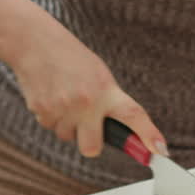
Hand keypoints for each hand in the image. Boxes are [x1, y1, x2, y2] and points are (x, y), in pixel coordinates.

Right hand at [7, 16, 165, 158]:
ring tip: (64, 97)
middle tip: (87, 123)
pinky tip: (51, 95)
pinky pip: (50, 127)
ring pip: (68, 137)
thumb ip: (110, 103)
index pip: (133, 115)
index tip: (161, 152)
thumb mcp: (98, 75)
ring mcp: (62, 108)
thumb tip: (121, 134)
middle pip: (92, 148)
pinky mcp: (41, 111)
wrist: (34, 42)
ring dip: (68, 125)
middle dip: (90, 142)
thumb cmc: (71, 59)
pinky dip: (51, 116)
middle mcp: (86, 102)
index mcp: (106, 90)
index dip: (148, 135)